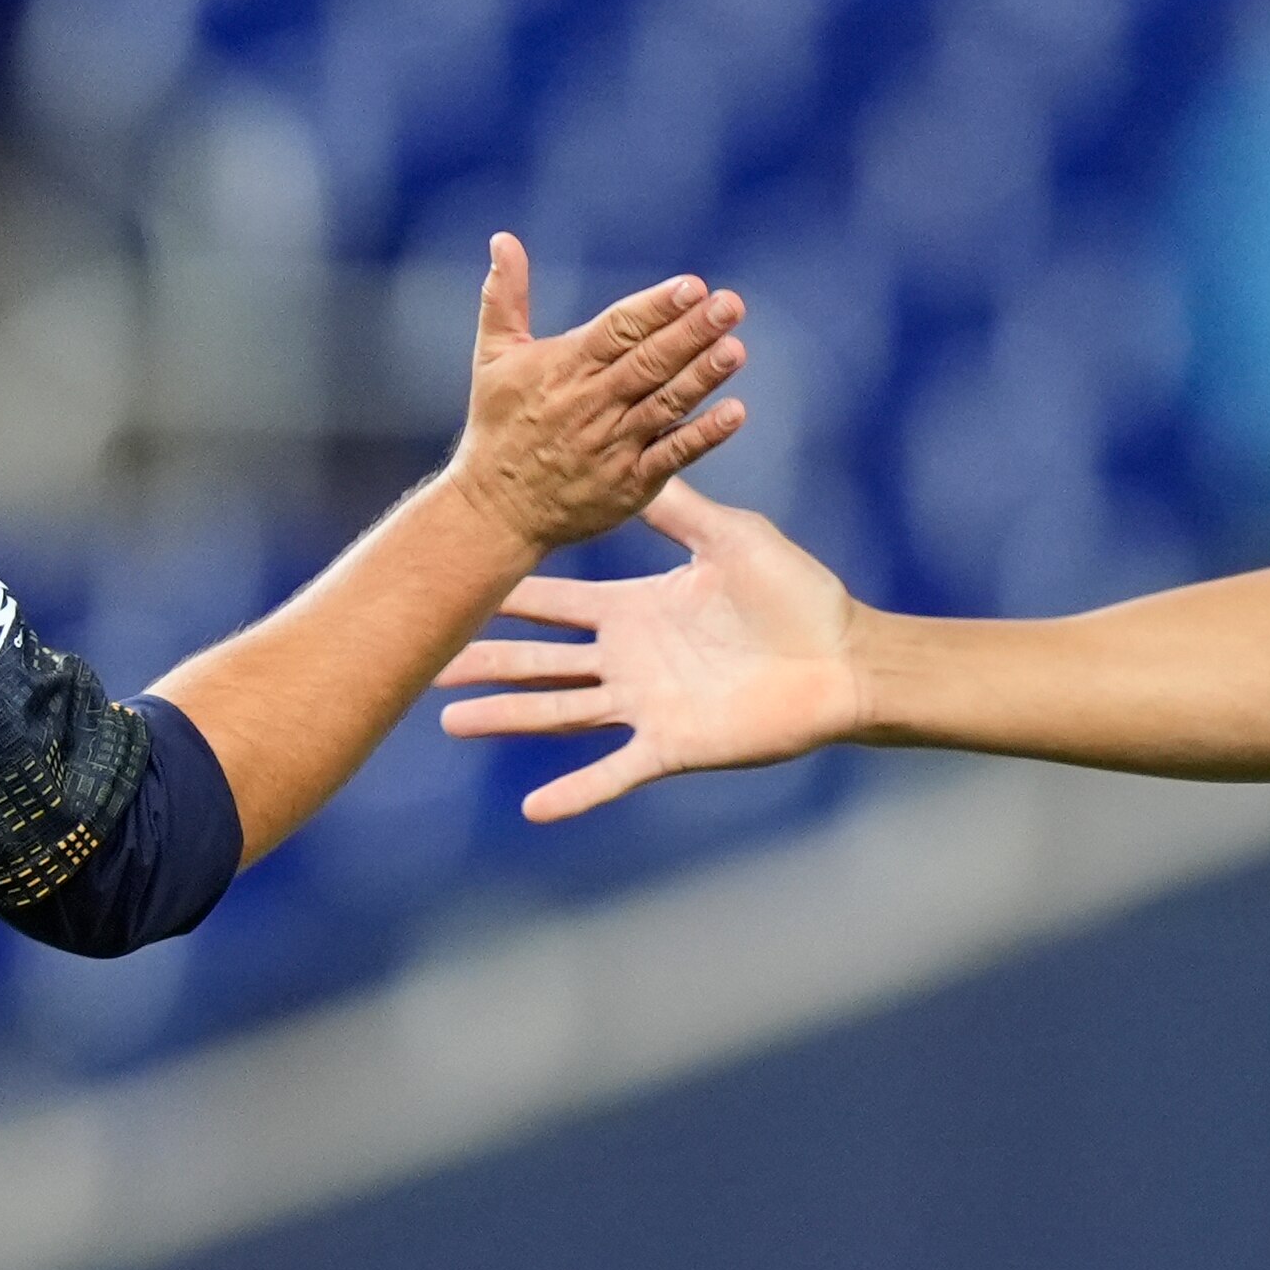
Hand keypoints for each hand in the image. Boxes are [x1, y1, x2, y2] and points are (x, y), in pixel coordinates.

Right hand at [437, 480, 869, 820]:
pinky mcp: (673, 746)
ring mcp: (646, 705)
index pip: (557, 604)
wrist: (845, 658)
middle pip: (541, 661)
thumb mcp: (729, 537)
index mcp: (637, 608)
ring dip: (506, 717)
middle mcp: (630, 659)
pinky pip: (614, 772)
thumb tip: (630, 462)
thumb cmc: (798, 595)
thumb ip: (676, 508)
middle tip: (424, 664)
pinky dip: (576, 792)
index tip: (456, 586)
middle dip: (484, 662)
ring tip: (450, 722)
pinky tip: (533, 808)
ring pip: (559, 712)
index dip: (507, 600)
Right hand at [440, 235, 748, 556]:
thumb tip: (502, 238)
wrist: (495, 510)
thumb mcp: (492, 356)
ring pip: (665, 404)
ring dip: (702, 376)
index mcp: (565, 367)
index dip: (656, 307)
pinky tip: (734, 412)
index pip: (618, 329)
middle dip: (692, 332)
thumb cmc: (498, 426)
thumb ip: (504, 295)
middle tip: (731, 305)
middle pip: (649, 361)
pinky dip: (703, 436)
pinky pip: (672, 456)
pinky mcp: (630, 484)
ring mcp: (613, 445)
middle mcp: (592, 403)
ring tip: (736, 348)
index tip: (693, 286)